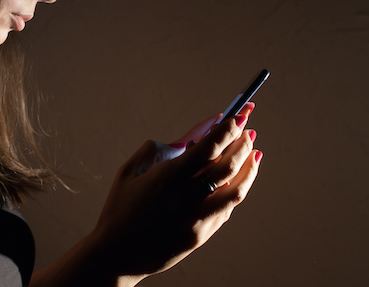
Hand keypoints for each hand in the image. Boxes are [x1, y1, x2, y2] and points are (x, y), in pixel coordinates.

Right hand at [89, 105, 261, 283]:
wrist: (116, 252)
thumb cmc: (121, 206)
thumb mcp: (133, 169)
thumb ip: (165, 147)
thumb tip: (196, 132)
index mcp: (166, 177)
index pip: (208, 147)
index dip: (228, 129)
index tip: (238, 117)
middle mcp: (184, 198)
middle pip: (227, 166)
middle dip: (242, 144)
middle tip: (248, 131)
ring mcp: (195, 219)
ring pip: (236, 190)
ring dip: (249, 168)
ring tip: (253, 153)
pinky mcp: (201, 236)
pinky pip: (226, 209)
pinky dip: (236, 190)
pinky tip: (239, 179)